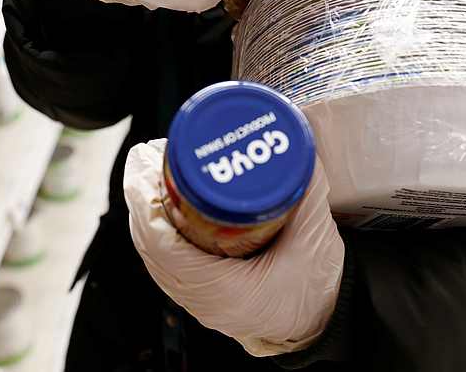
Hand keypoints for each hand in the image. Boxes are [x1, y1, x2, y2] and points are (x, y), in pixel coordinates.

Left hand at [124, 140, 344, 356]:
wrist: (323, 321)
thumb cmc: (318, 290)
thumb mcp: (314, 237)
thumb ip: (306, 190)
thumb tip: (298, 145)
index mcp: (223, 291)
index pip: (161, 244)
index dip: (145, 201)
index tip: (144, 163)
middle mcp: (202, 300)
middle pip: (149, 244)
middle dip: (142, 195)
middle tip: (148, 156)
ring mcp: (198, 301)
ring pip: (153, 253)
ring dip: (147, 211)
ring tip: (150, 171)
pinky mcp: (201, 296)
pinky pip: (165, 262)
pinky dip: (158, 230)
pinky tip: (163, 205)